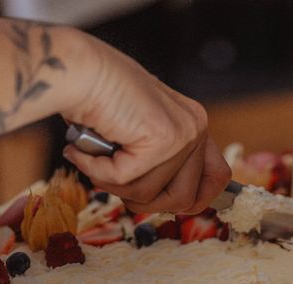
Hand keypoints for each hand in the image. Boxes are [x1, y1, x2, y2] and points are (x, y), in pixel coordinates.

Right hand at [61, 39, 230, 213]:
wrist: (75, 70)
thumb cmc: (96, 100)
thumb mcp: (138, 136)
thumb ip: (157, 164)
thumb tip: (167, 203)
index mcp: (194, 125)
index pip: (217, 178)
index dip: (193, 199)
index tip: (161, 200)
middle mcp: (195, 127)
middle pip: (184, 200)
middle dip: (144, 200)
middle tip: (115, 179)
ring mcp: (183, 133)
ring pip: (151, 196)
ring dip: (115, 186)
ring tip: (95, 160)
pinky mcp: (162, 138)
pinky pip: (126, 182)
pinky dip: (97, 172)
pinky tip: (83, 153)